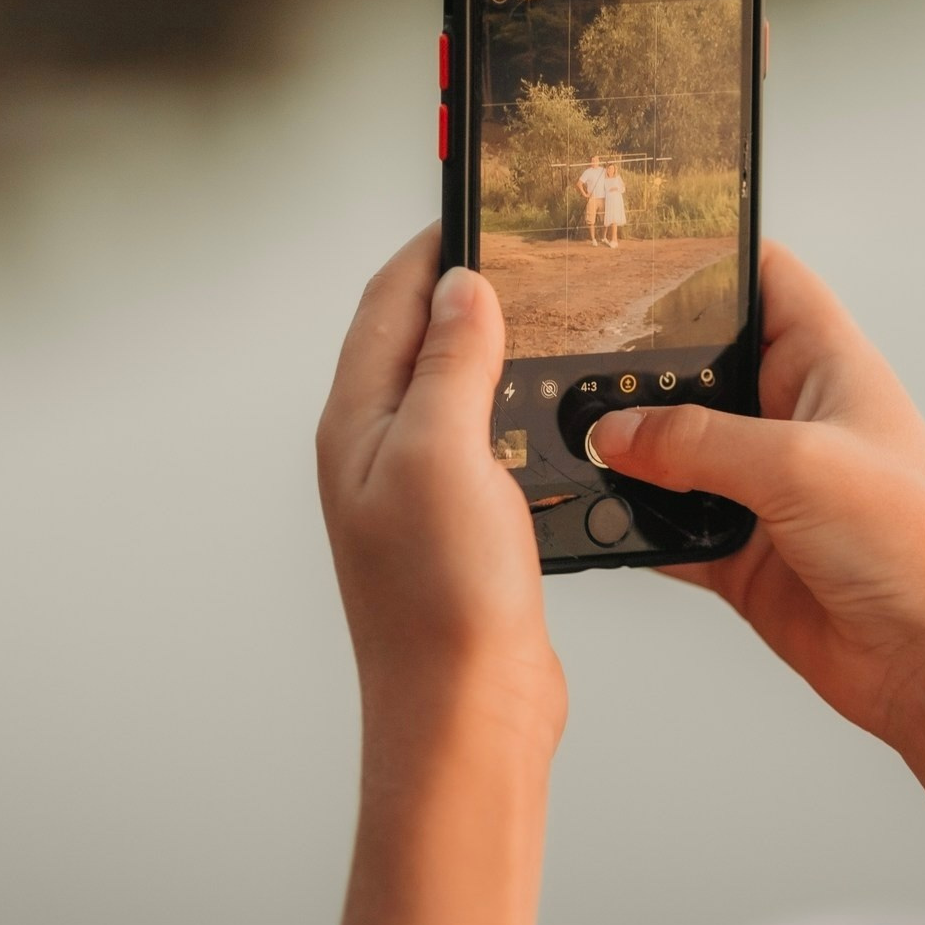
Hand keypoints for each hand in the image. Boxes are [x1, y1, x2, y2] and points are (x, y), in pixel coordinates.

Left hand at [303, 225, 559, 924]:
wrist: (465, 720)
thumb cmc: (440, 600)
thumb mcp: (440, 452)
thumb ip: (449, 360)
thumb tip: (461, 284)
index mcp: (356, 423)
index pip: (387, 300)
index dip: (436, 245)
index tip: (487, 205)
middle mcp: (378, 454)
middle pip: (420, 340)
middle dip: (474, 289)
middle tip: (539, 251)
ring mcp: (420, 498)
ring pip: (461, 395)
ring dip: (504, 352)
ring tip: (562, 317)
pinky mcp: (465, 537)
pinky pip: (492, 450)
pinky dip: (525, 415)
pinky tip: (568, 416)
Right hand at [588, 242, 924, 902]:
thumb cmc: (921, 545)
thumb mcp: (799, 464)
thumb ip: (699, 441)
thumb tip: (618, 433)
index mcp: (828, 364)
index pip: (765, 279)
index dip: (712, 256)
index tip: (640, 246)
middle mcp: (793, 419)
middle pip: (700, 367)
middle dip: (641, 366)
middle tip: (570, 358)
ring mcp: (766, 489)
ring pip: (674, 453)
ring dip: (629, 454)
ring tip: (567, 442)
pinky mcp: (744, 556)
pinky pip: (670, 527)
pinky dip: (633, 525)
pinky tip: (596, 518)